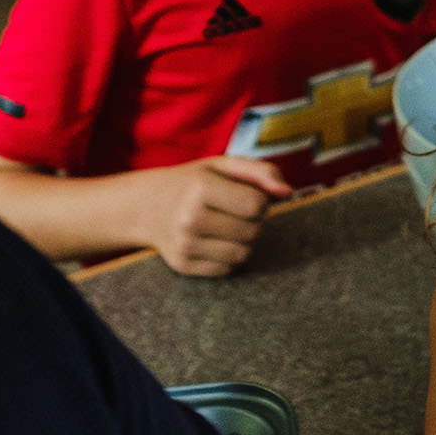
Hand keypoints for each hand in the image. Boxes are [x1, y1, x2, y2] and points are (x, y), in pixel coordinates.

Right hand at [141, 156, 291, 276]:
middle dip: (252, 222)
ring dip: (244, 241)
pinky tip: (214, 240)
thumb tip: (289, 192)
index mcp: (201, 188)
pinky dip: (229, 256)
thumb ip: (262, 172)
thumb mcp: (224, 166)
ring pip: (243, 254)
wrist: (146, 206)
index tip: (243, 194)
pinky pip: (227, 268)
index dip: (259, 200)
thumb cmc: (194, 182)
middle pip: (253, 231)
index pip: (257, 205)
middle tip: (232, 211)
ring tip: (226, 226)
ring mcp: (184, 245)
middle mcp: (190, 218)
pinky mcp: (183, 265)